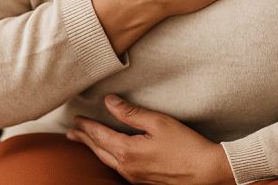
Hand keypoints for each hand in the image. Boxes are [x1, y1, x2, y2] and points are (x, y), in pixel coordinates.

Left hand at [66, 94, 234, 184]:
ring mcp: (134, 177)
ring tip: (84, 142)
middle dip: (84, 139)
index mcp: (127, 151)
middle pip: (98, 150)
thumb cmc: (185, 145)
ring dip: (94, 149)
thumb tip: (109, 102)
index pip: (99, 135)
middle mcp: (126, 167)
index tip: (76, 118)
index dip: (86, 126)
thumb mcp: (158, 122)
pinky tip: (110, 155)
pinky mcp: (143, 182)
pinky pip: (118, 168)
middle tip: (71, 132)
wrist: (206, 172)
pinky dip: (107, 157)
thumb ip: (131, 112)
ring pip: (107, 161)